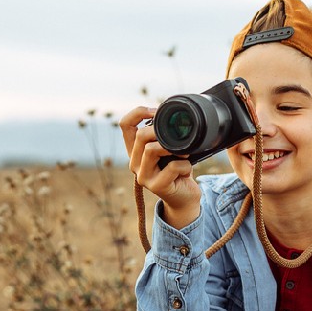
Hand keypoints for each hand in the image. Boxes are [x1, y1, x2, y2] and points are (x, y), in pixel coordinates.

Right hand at [119, 106, 200, 227]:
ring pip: (151, 150)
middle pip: (140, 136)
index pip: (124, 125)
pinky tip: (186, 171)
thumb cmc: (177, 171)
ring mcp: (143, 176)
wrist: (184, 199)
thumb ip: (164, 136)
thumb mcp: (169, 150)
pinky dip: (186, 165)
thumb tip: (172, 115)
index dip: (139, 112)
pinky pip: (173, 166)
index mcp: (135, 151)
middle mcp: (134, 163)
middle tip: (177, 135)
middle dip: (161, 130)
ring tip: (184, 153)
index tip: (157, 111)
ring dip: (173, 148)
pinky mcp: (156, 186)